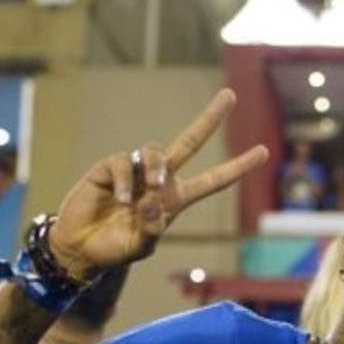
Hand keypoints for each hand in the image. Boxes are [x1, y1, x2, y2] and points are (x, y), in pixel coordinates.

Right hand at [49, 89, 268, 280]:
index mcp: (176, 199)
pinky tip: (121, 201)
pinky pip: (123, 163)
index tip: (263, 152)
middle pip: (190, 142)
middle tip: (230, 95)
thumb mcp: (141, 246)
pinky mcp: (108, 168)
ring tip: (151, 188)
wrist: (80, 247)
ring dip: (157, 166)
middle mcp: (160, 181)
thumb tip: (153, 197)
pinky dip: (124, 181)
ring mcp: (135, 171)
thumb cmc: (115, 248)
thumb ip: (152, 229)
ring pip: (156, 150)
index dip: (237, 167)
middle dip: (209, 119)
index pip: (213, 181)